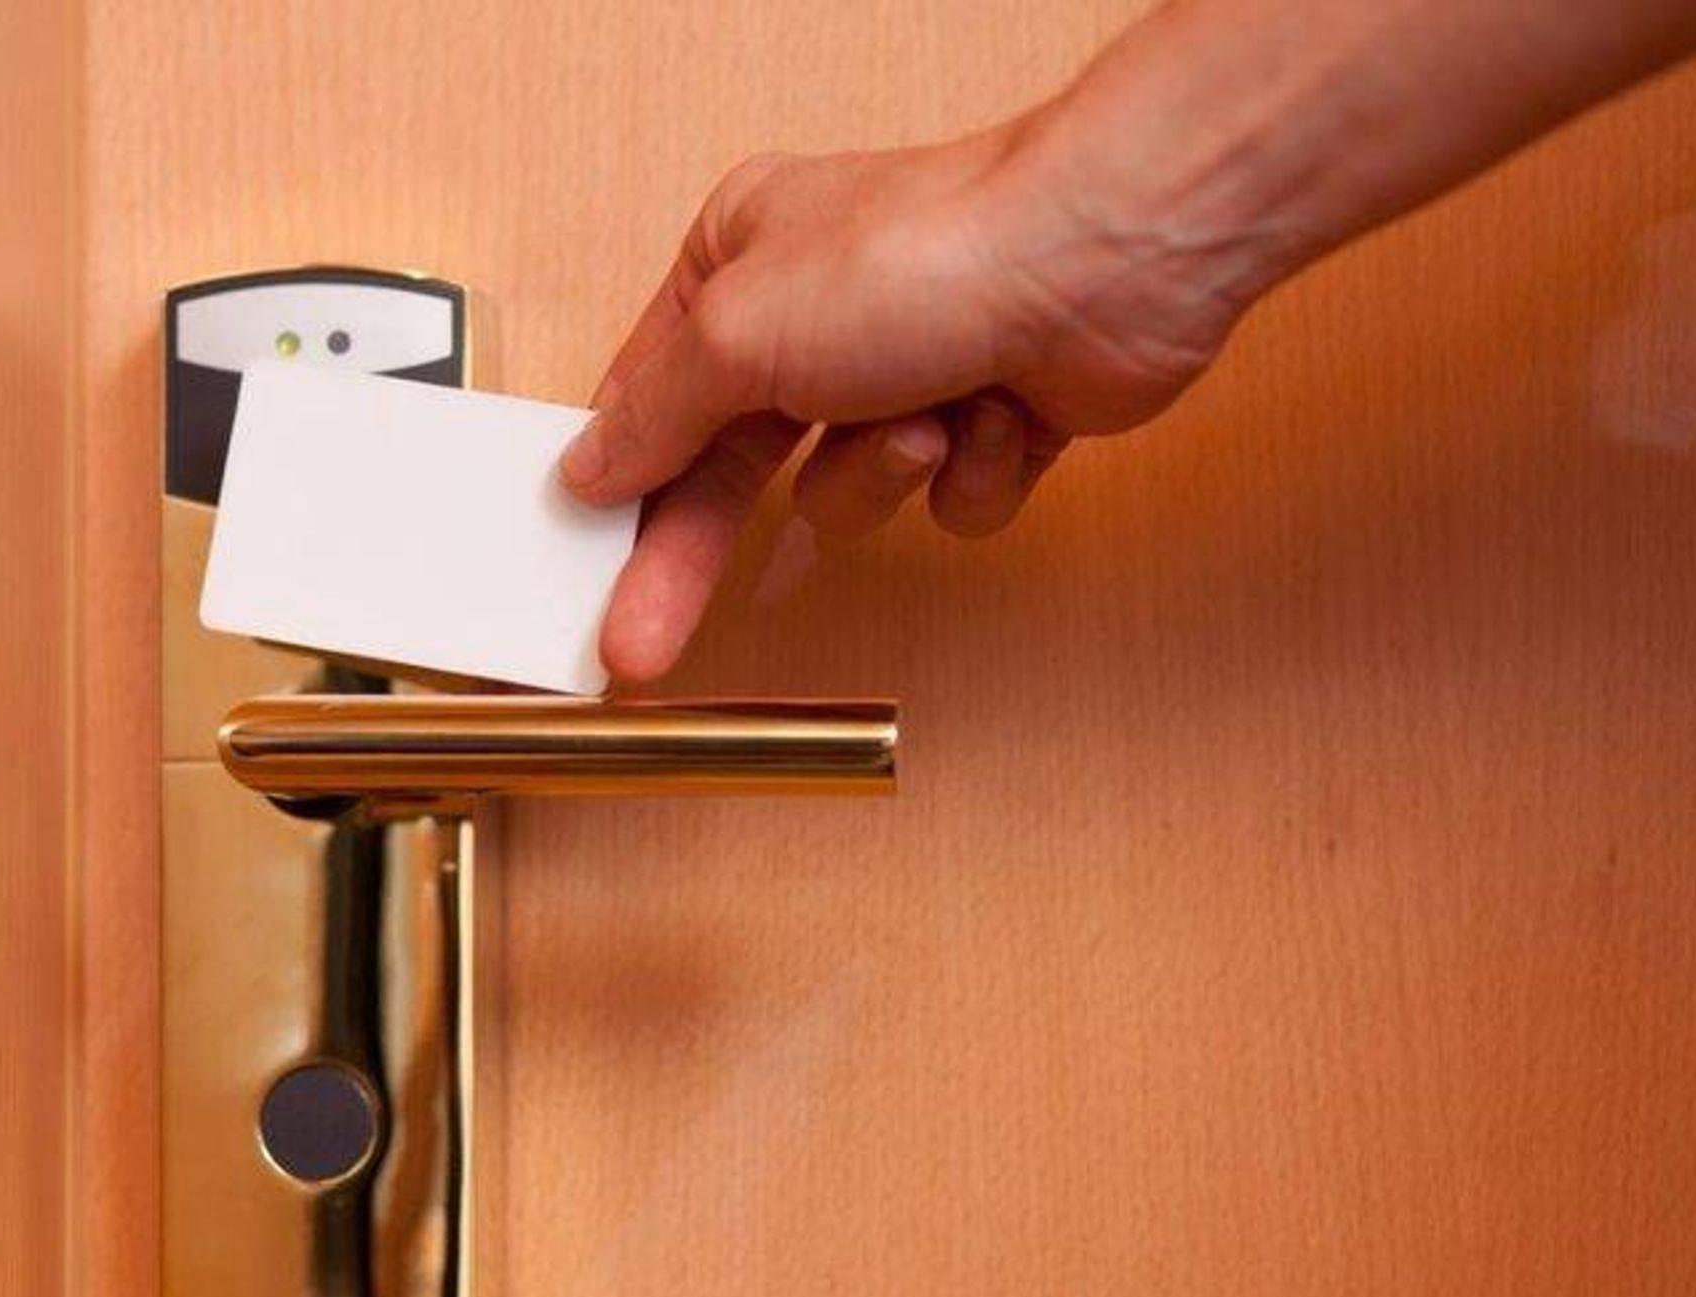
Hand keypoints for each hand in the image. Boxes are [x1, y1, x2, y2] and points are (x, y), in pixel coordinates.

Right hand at [562, 118, 1269, 682]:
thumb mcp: (740, 333)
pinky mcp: (984, 416)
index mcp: (738, 264)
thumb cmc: (928, 253)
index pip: (651, 403)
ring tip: (921, 418)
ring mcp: (905, 369)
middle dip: (701, 554)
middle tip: (641, 642)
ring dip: (882, 473)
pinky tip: (993, 411)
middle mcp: (815, 317)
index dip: (621, 493)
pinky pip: (944, 504)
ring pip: (847, 496)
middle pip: (732, 473)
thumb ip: (656, 415)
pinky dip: (969, 471)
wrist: (1106, 263)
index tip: (589, 573)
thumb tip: (590, 467)